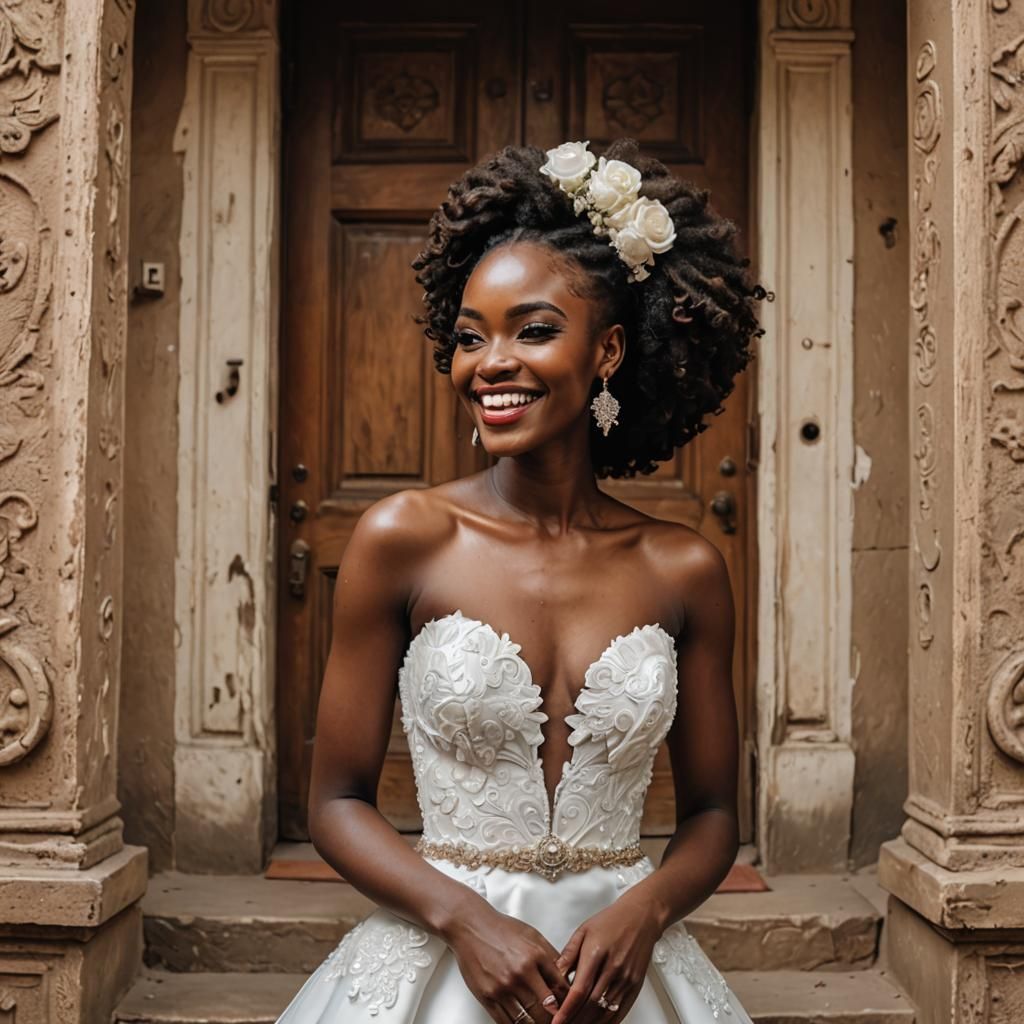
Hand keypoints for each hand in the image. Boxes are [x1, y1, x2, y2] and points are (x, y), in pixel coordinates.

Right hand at [446, 902, 571, 1022]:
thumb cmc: (502, 929)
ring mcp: (503, 987)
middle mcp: (521, 973)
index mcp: (536, 956)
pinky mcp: (487, 996)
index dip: (569, 1002)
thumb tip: (567, 978)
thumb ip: (551, 956)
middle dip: (556, 1018)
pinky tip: (523, 1023)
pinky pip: (506, 1022)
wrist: (471, 926)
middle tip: (558, 1020)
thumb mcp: (533, 935)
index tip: (570, 1007)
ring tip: (541, 1022)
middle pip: (547, 1009)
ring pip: (528, 1020)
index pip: (561, 989)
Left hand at [549, 893, 662, 1023]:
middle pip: (592, 1004)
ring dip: (590, 1023)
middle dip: (575, 1020)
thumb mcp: (583, 931)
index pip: (580, 990)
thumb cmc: (611, 921)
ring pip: (606, 1011)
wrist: (641, 917)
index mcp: (596, 953)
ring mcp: (626, 979)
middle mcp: (613, 968)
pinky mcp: (635, 985)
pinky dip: (608, 1022)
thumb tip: (554, 975)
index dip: (567, 1010)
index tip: (556, 1022)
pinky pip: (621, 1010)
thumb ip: (568, 954)